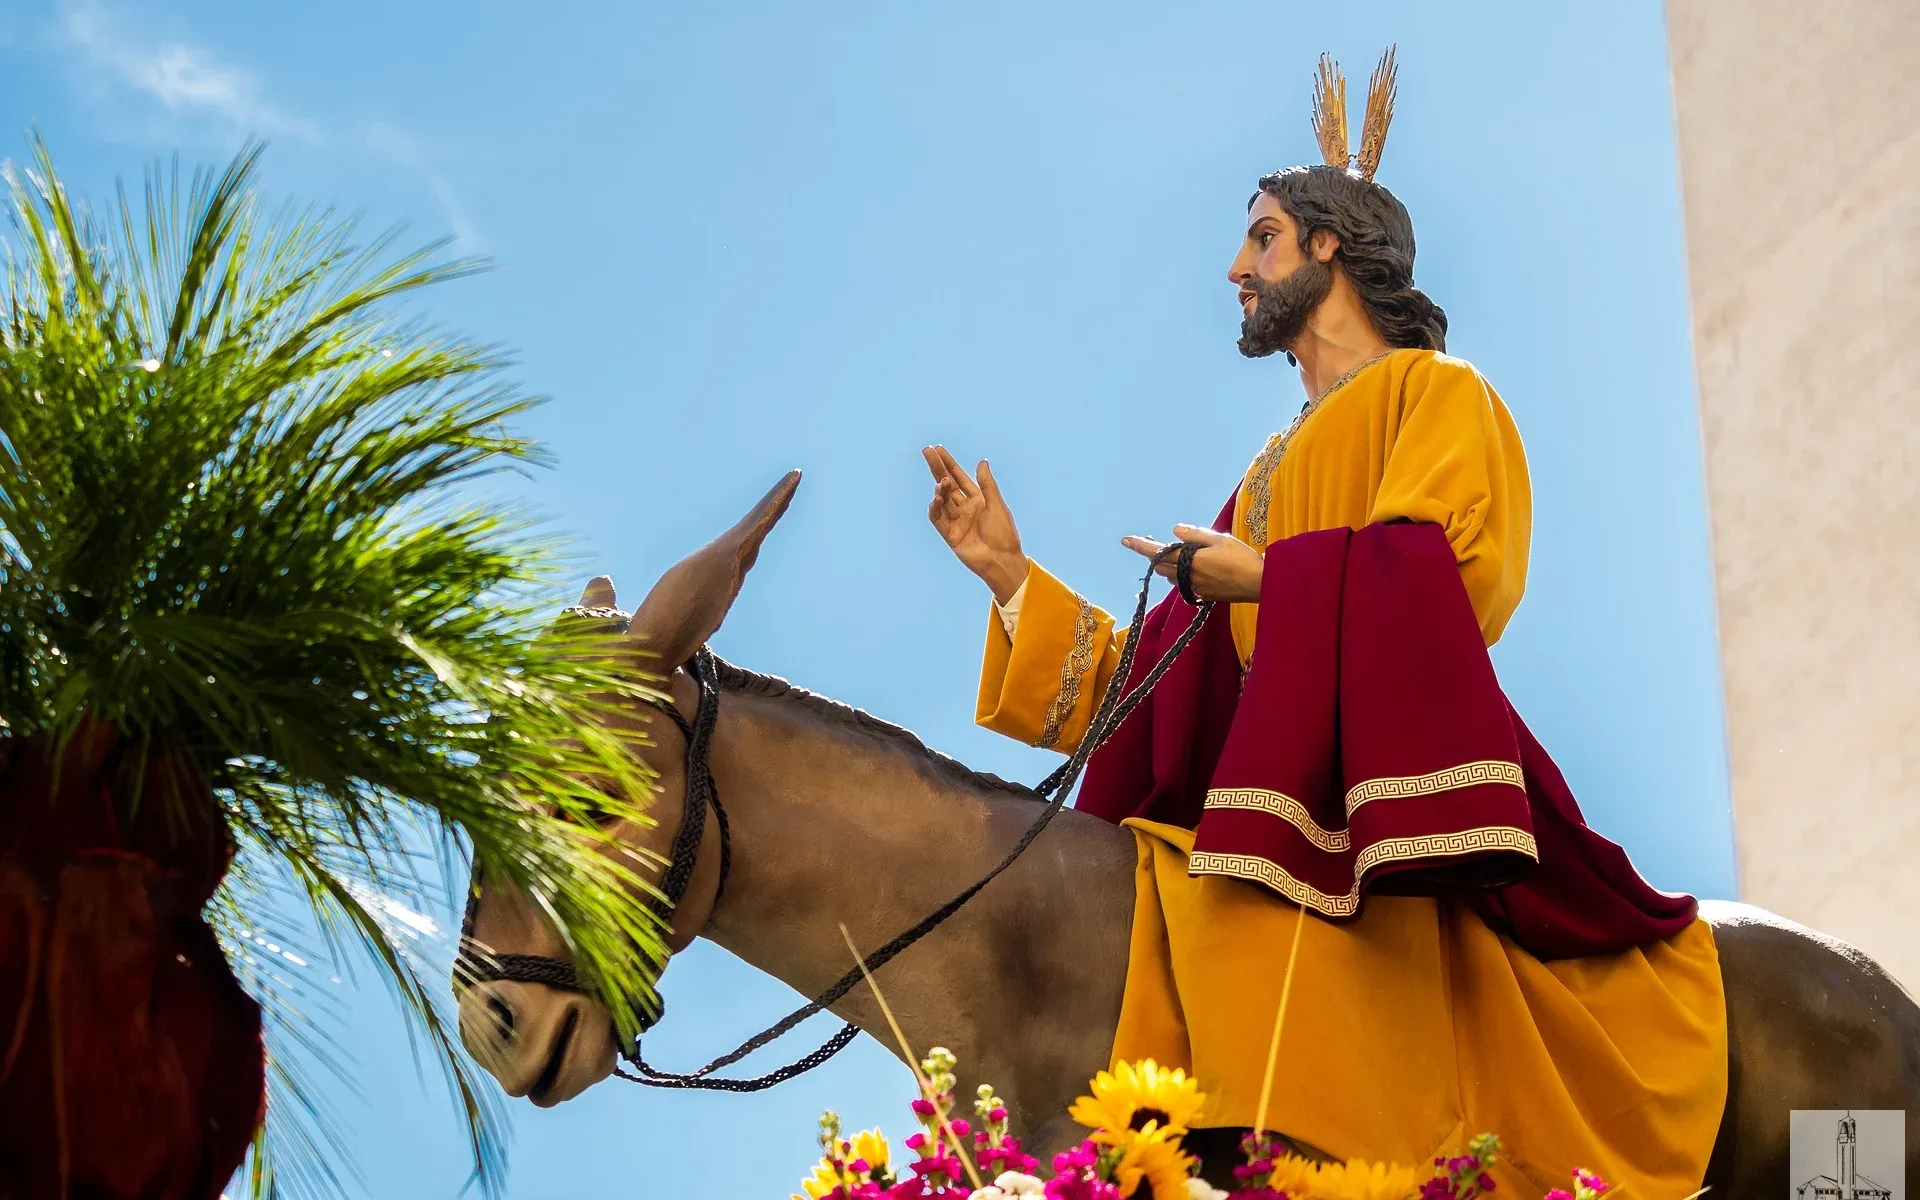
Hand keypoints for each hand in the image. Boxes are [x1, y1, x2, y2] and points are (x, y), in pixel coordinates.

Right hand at [923, 445, 1028, 603]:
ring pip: (943, 500)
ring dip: (941, 490)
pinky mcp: (950, 535)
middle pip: (947, 484)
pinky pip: (938, 519)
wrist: (1002, 560)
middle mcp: (965, 508)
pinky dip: (935, 508)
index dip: (949, 463)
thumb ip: (987, 484)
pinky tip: (936, 499)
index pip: (960, 477)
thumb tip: (982, 462)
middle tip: (927, 451)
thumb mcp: (996, 505)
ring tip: (942, 482)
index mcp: (977, 499)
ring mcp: (956, 521)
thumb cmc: (1004, 534)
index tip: (938, 449)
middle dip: (937, 468)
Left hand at [1121, 524, 1262, 603]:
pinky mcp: (1205, 596)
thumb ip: (1194, 535)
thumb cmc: (1242, 558)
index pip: (1158, 553)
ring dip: (1167, 565)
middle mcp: (1188, 577)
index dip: (1140, 546)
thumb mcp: (1219, 539)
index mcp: (1189, 561)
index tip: (1125, 540)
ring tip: (1172, 552)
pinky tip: (1192, 568)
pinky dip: (1182, 575)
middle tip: (1150, 541)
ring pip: (1172, 577)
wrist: (1260, 584)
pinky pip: (1185, 585)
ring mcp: (1196, 589)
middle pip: (1161, 567)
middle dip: (1154, 554)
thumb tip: (1175, 530)